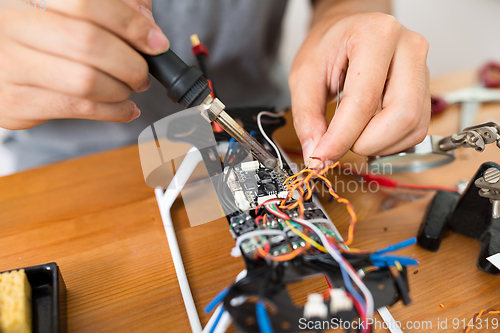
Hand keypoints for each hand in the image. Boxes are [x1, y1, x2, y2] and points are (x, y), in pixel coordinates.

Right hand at [0, 0, 168, 129]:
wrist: (1, 63)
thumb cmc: (44, 33)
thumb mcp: (74, 8)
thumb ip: (115, 5)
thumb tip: (147, 27)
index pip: (86, 3)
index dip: (129, 24)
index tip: (155, 43)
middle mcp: (13, 24)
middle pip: (89, 42)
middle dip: (130, 63)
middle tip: (142, 72)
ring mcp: (10, 64)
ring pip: (86, 81)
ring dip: (122, 89)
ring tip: (129, 88)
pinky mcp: (16, 101)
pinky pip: (80, 108)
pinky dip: (114, 111)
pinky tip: (123, 107)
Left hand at [289, 13, 429, 166]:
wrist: (350, 30)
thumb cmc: (330, 44)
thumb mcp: (305, 75)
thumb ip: (307, 116)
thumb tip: (316, 153)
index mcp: (376, 35)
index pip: (363, 99)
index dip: (341, 137)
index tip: (321, 156)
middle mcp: (409, 48)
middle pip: (401, 115)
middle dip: (366, 142)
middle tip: (339, 143)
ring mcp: (423, 69)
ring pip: (413, 126)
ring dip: (379, 145)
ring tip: (352, 135)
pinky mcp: (426, 90)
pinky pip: (416, 130)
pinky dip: (391, 143)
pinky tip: (370, 133)